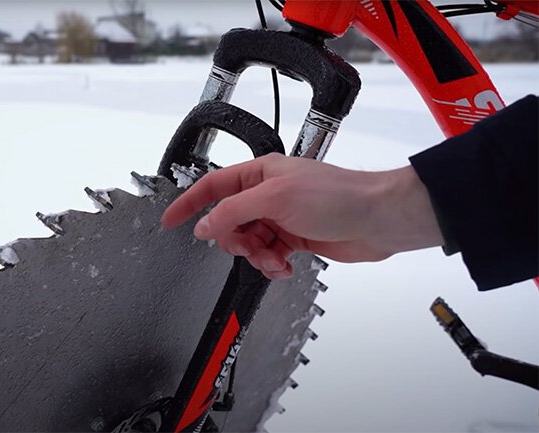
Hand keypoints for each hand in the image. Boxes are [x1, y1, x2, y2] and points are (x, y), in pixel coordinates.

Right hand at [161, 153, 443, 278]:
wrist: (377, 219)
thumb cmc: (338, 196)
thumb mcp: (275, 199)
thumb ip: (233, 212)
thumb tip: (205, 225)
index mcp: (259, 174)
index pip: (211, 187)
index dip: (188, 204)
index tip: (169, 221)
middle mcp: (266, 194)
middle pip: (228, 222)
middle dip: (236, 241)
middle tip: (251, 247)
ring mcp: (280, 217)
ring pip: (247, 243)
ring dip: (257, 256)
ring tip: (276, 259)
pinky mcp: (294, 238)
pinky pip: (268, 255)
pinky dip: (272, 265)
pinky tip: (285, 266)